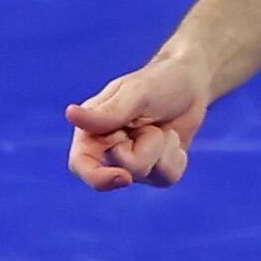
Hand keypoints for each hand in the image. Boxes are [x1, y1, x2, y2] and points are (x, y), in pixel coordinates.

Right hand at [66, 56, 213, 191]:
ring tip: (161, 127)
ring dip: (163, 148)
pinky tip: (173, 138)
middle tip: (151, 124)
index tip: (124, 177)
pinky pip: (167, 177)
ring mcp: (132, 164)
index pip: (81, 165)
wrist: (190, 84)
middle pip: (122, 172)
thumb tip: (70, 114)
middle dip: (146, 149)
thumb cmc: (158, 82)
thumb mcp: (135, 94)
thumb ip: (107, 113)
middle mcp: (108, 150)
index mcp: (92, 130)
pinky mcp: (155, 171)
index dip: (98, 178)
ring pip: (148, 175)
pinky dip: (177, 157)